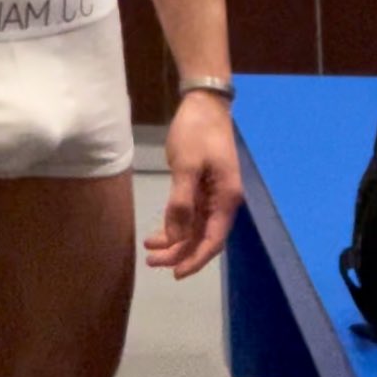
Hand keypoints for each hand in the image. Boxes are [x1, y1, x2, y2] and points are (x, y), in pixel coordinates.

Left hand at [143, 92, 243, 278]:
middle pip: (203, 237)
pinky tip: (158, 231)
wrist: (204, 103)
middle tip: (153, 262)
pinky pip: (191, 214)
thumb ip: (182, 202)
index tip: (176, 273)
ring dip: (175, 241)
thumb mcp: (186, 166)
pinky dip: (175, 224)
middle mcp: (223, 201)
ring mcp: (213, 194)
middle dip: (180, 253)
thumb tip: (177, 236)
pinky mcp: (203, 186)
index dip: (195, 259)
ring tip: (150, 250)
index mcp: (226, 199)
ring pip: (195, 228)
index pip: (213, 240)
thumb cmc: (197, 131)